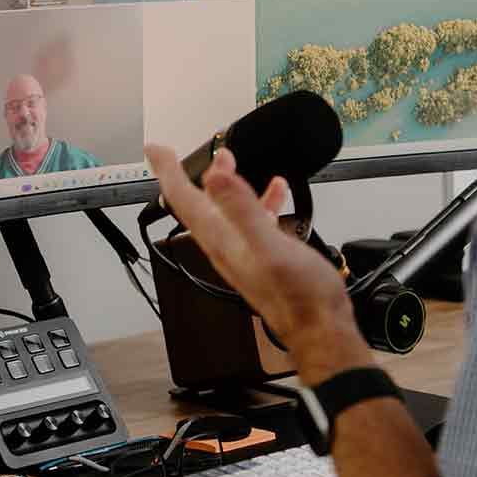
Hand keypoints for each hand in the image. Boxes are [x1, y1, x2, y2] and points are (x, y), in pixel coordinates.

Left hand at [143, 144, 372, 383]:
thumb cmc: (298, 296)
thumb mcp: (268, 245)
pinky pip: (254, 219)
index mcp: (221, 239)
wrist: (319, 328)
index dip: (167, 171)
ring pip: (225, 209)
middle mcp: (226, 245)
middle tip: (175, 153)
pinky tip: (276, 191)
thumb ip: (240, 208)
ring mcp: (243, 251)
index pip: (183, 199)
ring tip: (229, 160)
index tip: (156, 149)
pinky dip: (259, 200)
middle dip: (186, 174)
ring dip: (224, 183)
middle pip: (197, 202)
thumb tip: (214, 177)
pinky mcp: (263, 255)